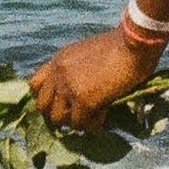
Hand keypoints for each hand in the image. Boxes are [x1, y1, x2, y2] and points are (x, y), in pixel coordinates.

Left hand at [29, 27, 157, 129]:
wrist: (133, 44)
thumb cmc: (120, 45)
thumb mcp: (88, 52)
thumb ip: (77, 69)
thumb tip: (80, 90)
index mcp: (59, 60)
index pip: (34, 85)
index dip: (46, 97)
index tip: (60, 103)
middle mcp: (59, 73)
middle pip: (42, 106)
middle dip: (58, 113)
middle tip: (76, 114)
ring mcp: (69, 88)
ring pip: (59, 119)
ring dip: (75, 121)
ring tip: (92, 116)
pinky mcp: (84, 101)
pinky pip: (81, 124)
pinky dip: (92, 124)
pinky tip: (104, 116)